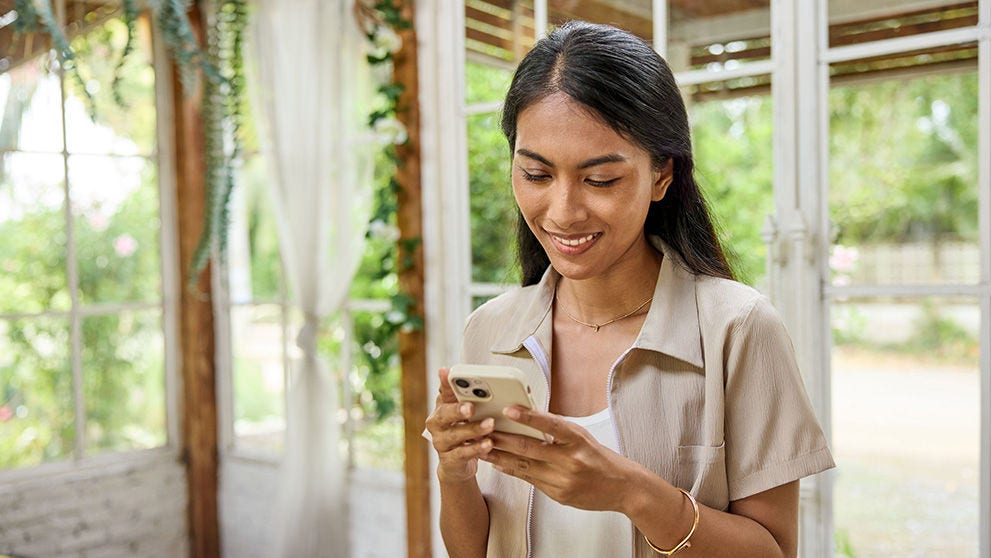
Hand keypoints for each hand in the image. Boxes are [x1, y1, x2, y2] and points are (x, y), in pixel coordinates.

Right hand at [425, 367, 495, 482]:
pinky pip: (463, 453)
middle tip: (471, 406)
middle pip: (445, 414)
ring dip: (474, 429)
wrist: (456, 464)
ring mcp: (441, 442)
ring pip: (455, 434)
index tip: (448, 371)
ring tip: (490, 424)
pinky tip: (489, 444)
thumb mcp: (465, 413)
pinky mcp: (449, 460)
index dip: (445, 382)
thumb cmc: (463, 432)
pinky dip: (476, 448)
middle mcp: (437, 423)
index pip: (443, 392)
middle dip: (458, 409)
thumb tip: (470, 374)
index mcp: (442, 407)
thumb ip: (468, 395)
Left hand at [481, 406, 643, 512]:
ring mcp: (564, 480)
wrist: (622, 487)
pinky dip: (513, 470)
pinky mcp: (559, 495)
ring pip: (525, 466)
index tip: (509, 409)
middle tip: (483, 430)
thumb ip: (557, 430)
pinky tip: (499, 464)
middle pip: (530, 448)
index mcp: (578, 440)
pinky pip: (531, 481)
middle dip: (502, 439)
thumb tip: (528, 419)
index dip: (528, 416)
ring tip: (482, 447)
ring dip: (501, 456)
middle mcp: (571, 460)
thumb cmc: (600, 458)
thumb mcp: (581, 437)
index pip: (550, 424)